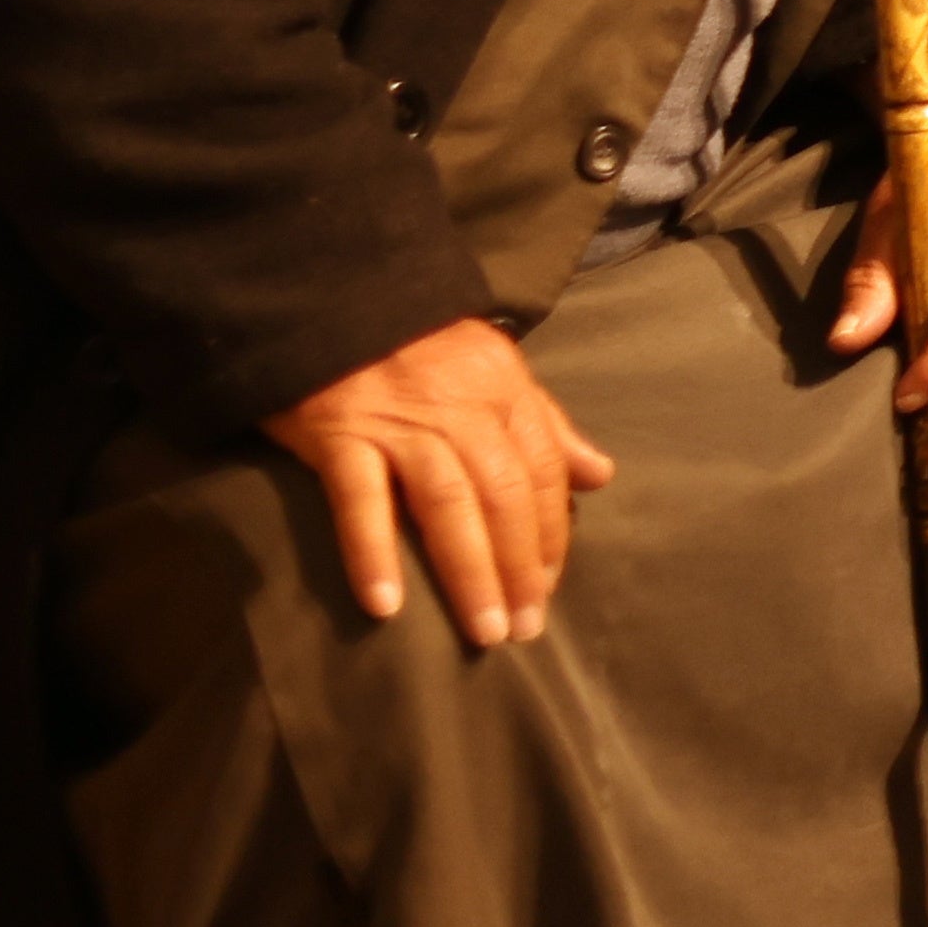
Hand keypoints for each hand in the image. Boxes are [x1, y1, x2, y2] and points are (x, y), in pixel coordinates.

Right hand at [266, 317, 612, 648]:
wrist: (327, 295)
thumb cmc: (412, 342)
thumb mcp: (490, 368)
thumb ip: (544, 422)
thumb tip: (599, 475)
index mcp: (502, 388)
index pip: (541, 471)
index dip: (550, 533)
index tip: (548, 587)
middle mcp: (459, 407)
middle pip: (504, 496)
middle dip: (520, 568)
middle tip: (525, 630)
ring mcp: (399, 421)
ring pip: (447, 506)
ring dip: (470, 575)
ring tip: (485, 631)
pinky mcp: (339, 432)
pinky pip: (360, 501)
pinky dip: (373, 554)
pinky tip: (386, 606)